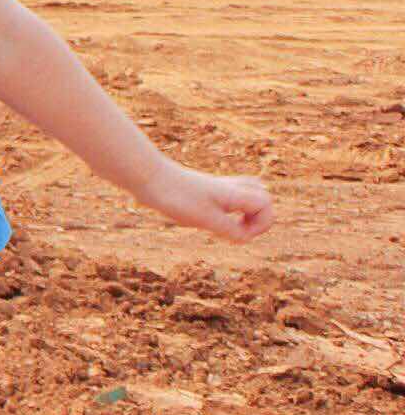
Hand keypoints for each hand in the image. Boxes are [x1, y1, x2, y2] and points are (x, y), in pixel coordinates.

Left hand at [137, 162, 273, 241]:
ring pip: (247, 193)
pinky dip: (229, 210)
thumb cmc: (175, 196)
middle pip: (262, 197)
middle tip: (239, 231)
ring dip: (246, 212)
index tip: (240, 236)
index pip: (267, 206)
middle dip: (259, 218)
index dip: (261, 225)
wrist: (148, 176)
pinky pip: (229, 196)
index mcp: (234, 193)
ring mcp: (217, 186)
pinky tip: (209, 219)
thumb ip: (230, 229)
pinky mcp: (204, 189)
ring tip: (228, 226)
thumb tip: (246, 238)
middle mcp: (229, 187)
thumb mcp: (205, 219)